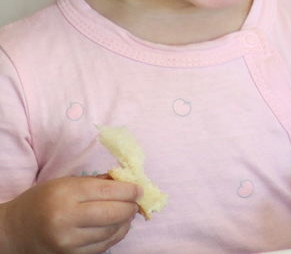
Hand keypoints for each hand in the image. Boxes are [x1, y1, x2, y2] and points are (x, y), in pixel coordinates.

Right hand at [0, 176, 138, 253]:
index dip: (130, 190)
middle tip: (135, 203)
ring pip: (111, 231)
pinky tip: (116, 228)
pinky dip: (115, 236)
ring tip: (126, 214)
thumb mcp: (65, 183)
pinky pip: (102, 246)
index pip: (109, 191)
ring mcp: (68, 240)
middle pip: (113, 212)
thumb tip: (128, 181)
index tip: (139, 190)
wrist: (14, 230)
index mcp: (66, 194)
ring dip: (125, 222)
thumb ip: (96, 182)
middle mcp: (66, 218)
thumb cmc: (42, 201)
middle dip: (130, 207)